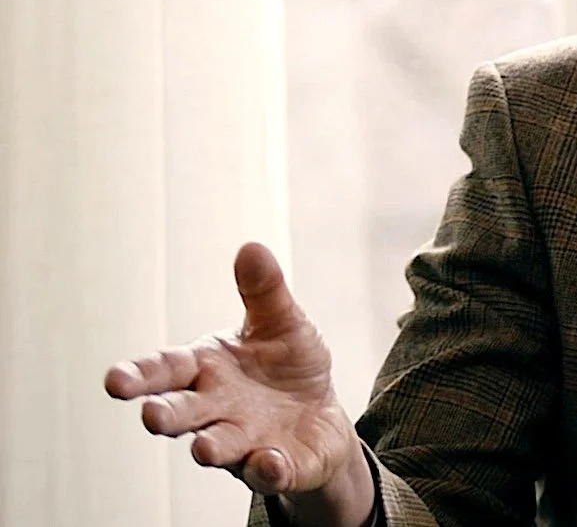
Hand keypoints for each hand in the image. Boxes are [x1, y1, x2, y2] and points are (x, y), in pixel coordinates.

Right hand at [104, 243, 372, 522]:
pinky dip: (268, 468)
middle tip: (152, 414)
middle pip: (182, 413)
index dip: (139, 376)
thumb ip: (264, 291)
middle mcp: (216, 409)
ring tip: (204, 449)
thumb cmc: (286, 365)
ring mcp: (243, 441)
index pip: (165, 370)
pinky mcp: (278, 466)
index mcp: (207, 369)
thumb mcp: (281, 322)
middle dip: (166, 414)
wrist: (320, 415)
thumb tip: (251, 247)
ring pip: (218, 446)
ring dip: (210, 448)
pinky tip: (271, 461)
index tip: (114, 380)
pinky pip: (269, 471)